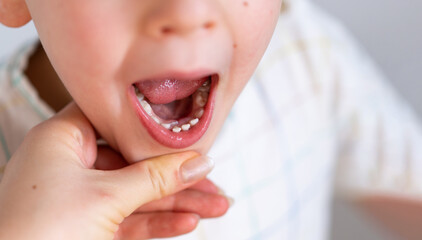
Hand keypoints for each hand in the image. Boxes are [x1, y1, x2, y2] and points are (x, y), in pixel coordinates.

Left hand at [0, 103, 227, 239]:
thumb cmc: (41, 233)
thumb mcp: (107, 197)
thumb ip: (157, 178)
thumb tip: (199, 162)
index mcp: (61, 140)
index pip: (117, 122)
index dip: (155, 126)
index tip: (189, 133)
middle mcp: (69, 165)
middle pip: (136, 163)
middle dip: (179, 177)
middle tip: (213, 182)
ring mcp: (78, 198)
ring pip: (137, 194)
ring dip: (178, 203)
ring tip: (217, 206)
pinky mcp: (86, 227)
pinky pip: (129, 219)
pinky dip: (158, 222)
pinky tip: (188, 223)